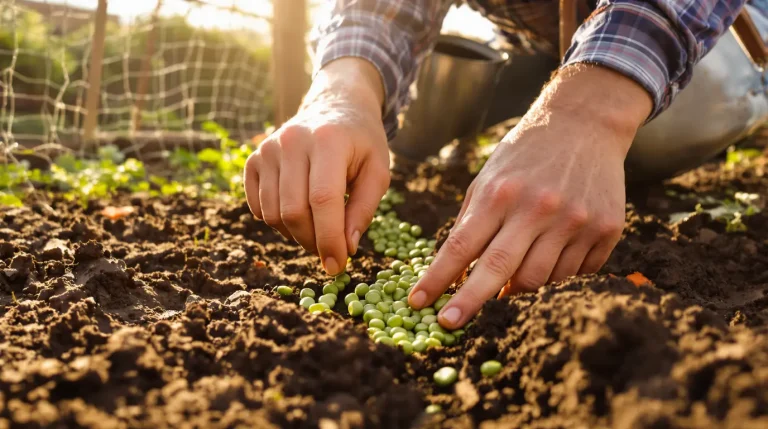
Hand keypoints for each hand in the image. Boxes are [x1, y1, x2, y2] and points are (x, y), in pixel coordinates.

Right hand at [243, 58, 390, 275]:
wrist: (336, 105)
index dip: (329, 239)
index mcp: (328, 141)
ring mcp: (268, 149)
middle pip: (293, 211)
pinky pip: (258, 207)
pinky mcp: (254, 159)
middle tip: (331, 249)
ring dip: (296, 235)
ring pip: (273, 214)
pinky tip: (299, 211)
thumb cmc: (362, 142)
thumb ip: (363, 210)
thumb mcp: (377, 172)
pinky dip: (277, 221)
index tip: (338, 266)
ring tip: (318, 228)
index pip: (323, 200)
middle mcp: (292, 141)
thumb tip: (345, 248)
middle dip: (313, 242)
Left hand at [408, 65, 652, 328]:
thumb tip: (456, 271)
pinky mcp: (605, 229)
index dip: (438, 278)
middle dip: (470, 302)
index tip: (418, 302)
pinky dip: (553, 279)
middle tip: (449, 323)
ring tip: (505, 286)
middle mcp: (538, 208)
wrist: (586, 123)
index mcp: (501, 192)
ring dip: (516, 291)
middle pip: (499, 270)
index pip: (462, 246)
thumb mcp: (489, 177)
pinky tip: (544, 263)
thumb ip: (473, 221)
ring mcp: (575, 220)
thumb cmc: (526, 154)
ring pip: (538, 280)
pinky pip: (573, 274)